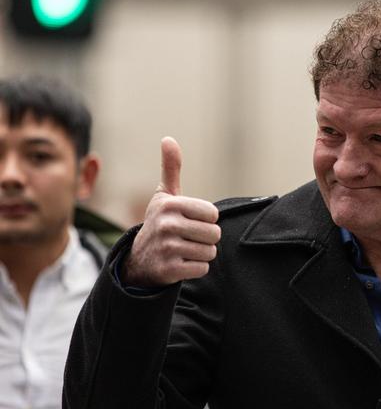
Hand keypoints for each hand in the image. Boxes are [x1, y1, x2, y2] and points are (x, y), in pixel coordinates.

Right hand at [122, 137, 220, 286]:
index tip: (190, 221)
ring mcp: (167, 248)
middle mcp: (167, 225)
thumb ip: (171, 169)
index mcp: (170, 205)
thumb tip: (168, 139)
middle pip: (214, 234)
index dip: (206, 219)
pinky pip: (202, 269)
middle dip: (206, 238)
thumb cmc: (159, 222)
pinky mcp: (168, 270)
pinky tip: (181, 263)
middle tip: (188, 238)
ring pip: (209, 252)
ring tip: (184, 250)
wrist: (138, 259)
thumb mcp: (164, 196)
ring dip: (201, 254)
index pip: (213, 214)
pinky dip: (196, 268)